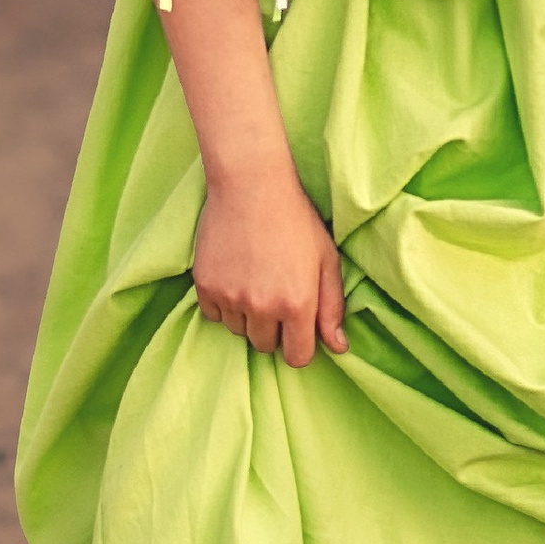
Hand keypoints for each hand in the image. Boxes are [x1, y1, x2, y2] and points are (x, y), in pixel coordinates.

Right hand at [188, 170, 348, 368]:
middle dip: (273, 329)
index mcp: (297, 304)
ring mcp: (231, 298)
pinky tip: (234, 275)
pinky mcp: (205, 286)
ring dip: (247, 316)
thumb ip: (332, 308)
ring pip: (238, 331)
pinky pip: (214, 315)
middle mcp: (263, 307)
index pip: (297, 357)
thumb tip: (339, 347)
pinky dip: (223, 304)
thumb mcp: (326, 259)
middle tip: (274, 294)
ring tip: (254, 280)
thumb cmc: (296, 220)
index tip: (297, 327)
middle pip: (265, 346)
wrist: (251, 186)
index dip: (299, 345)